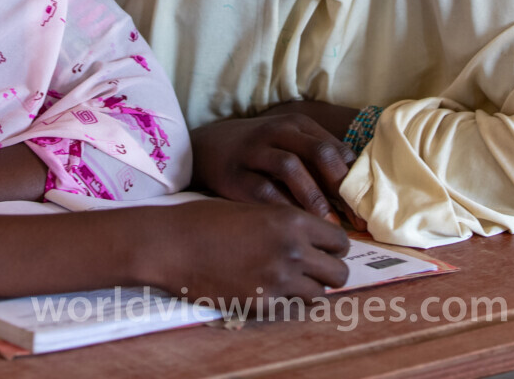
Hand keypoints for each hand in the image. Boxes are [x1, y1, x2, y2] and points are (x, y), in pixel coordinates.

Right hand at [135, 199, 349, 303]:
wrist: (173, 244)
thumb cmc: (208, 220)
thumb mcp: (255, 207)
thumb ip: (287, 222)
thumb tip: (312, 236)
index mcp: (292, 220)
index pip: (340, 241)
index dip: (334, 246)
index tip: (323, 249)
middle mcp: (292, 250)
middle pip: (339, 273)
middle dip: (329, 271)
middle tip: (312, 268)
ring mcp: (278, 279)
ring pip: (319, 294)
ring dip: (308, 288)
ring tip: (287, 279)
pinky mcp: (261, 303)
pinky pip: (289, 307)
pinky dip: (283, 300)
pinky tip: (264, 287)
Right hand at [191, 111, 363, 228]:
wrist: (204, 149)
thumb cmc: (259, 153)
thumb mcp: (288, 144)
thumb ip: (317, 163)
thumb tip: (354, 197)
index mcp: (297, 125)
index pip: (336, 150)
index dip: (353, 181)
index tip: (363, 210)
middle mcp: (277, 131)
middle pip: (319, 152)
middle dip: (339, 188)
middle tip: (352, 220)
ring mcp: (254, 150)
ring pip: (291, 168)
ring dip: (314, 199)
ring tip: (327, 226)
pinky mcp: (234, 173)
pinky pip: (262, 190)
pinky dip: (282, 208)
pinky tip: (294, 228)